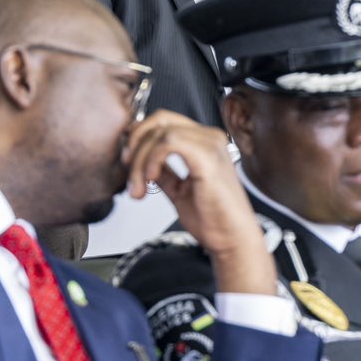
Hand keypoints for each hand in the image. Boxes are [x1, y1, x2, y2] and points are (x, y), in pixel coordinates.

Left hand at [122, 111, 275, 294]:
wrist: (232, 240)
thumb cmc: (213, 220)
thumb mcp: (178, 191)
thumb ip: (163, 172)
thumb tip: (141, 162)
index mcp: (204, 143)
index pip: (164, 122)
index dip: (139, 137)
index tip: (128, 162)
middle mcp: (209, 138)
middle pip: (160, 121)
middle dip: (136, 144)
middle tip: (128, 171)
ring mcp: (211, 144)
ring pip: (161, 132)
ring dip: (141, 159)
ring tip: (139, 187)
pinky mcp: (208, 157)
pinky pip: (169, 142)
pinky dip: (152, 159)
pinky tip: (151, 179)